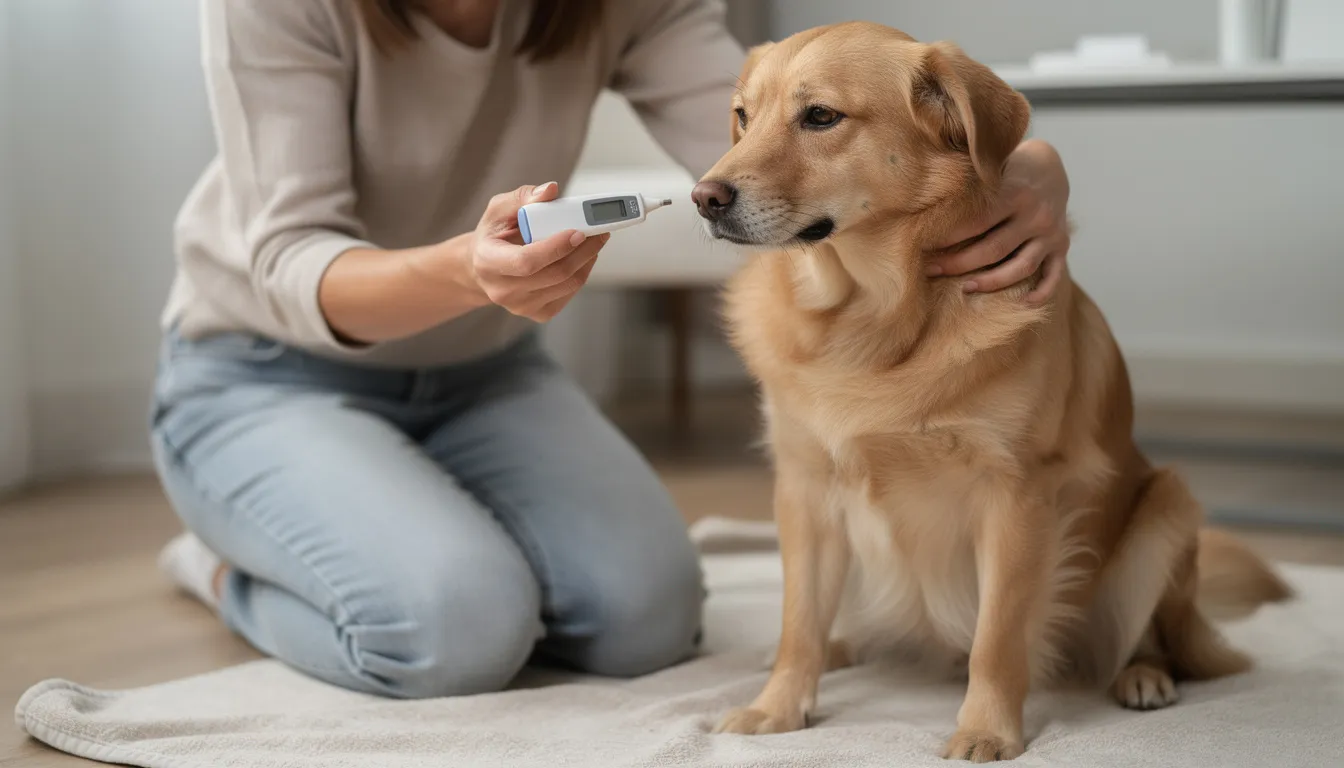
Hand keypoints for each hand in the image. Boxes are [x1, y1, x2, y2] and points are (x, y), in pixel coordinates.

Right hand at [468, 181, 608, 321]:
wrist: (483, 268)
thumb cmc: (493, 236)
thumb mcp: (498, 209)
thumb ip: (523, 197)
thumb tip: (551, 190)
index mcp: (488, 262)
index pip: (526, 261)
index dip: (555, 247)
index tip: (578, 231)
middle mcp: (502, 290)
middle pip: (554, 274)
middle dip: (583, 250)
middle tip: (598, 230)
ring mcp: (521, 306)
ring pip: (567, 284)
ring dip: (588, 259)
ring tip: (594, 239)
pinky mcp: (538, 313)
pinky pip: (569, 293)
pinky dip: (582, 272)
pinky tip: (582, 256)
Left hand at [928, 139, 1070, 303]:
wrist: (1050, 167)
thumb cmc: (1008, 170)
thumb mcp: (991, 168)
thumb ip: (969, 183)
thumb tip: (923, 199)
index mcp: (1016, 193)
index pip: (977, 222)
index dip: (949, 237)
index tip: (923, 246)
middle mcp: (1036, 215)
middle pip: (994, 249)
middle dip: (959, 263)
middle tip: (931, 271)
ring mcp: (1051, 233)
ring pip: (1022, 267)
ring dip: (992, 282)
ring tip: (965, 288)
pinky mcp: (1062, 246)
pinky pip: (1055, 274)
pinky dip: (1042, 291)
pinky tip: (1023, 303)